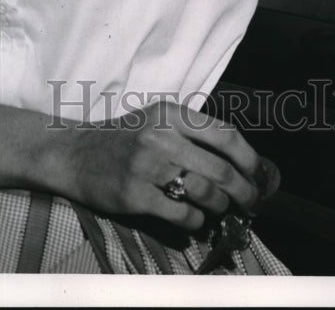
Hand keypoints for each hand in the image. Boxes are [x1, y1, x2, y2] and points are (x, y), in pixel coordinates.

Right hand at [62, 99, 275, 230]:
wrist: (73, 153)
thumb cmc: (122, 138)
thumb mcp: (156, 120)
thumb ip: (191, 133)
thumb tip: (237, 160)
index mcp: (171, 113)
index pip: (226, 135)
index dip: (250, 159)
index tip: (260, 176)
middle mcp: (161, 136)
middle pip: (221, 169)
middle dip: (244, 192)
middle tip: (251, 203)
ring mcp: (147, 165)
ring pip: (205, 192)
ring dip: (220, 207)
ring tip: (220, 210)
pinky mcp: (134, 194)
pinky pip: (181, 213)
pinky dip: (195, 221)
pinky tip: (194, 220)